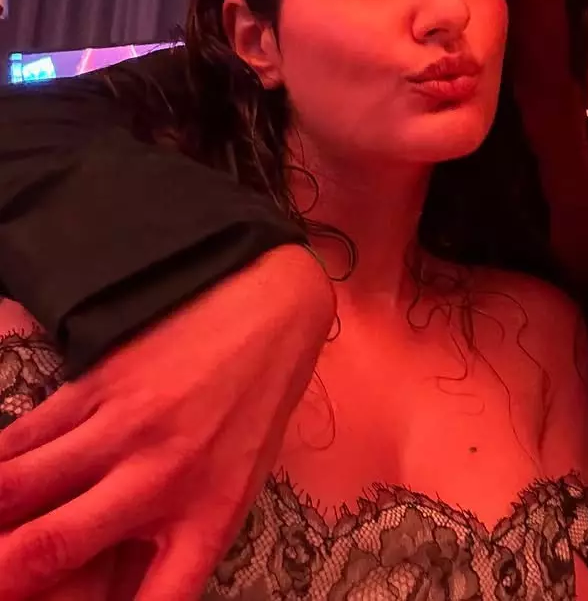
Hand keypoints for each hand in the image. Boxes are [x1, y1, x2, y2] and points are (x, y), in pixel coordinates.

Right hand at [0, 245, 334, 599]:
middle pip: (49, 549)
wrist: (270, 304)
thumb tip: (116, 585)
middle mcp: (159, 479)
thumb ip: (179, 539)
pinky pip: (21, 435)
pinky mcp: (96, 382)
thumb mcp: (239, 484)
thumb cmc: (256, 403)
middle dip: (3, 573)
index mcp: (209, 517)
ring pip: (14, 487)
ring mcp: (122, 427)